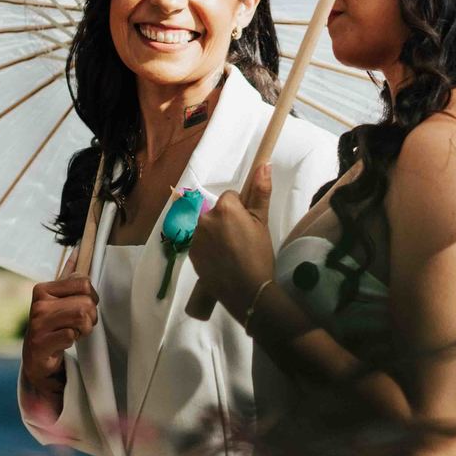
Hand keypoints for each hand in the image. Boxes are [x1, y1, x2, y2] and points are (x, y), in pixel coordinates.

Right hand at [21, 275, 97, 397]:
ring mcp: (38, 324)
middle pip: (86, 302)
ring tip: (74, 332)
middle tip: (80, 324)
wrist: (37, 357)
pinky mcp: (41, 343)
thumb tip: (80, 248)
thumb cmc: (52, 324)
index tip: (84, 305)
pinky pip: (72, 335)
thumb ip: (69, 275)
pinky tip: (65, 341)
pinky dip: (74, 339)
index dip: (92, 296)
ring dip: (84, 329)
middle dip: (90, 316)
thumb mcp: (59, 298)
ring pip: (82, 318)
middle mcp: (38, 304)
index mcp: (43, 289)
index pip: (84, 282)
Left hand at [189, 163, 274, 320]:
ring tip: (232, 253)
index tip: (248, 226)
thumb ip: (261, 191)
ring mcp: (196, 237)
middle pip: (217, 212)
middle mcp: (205, 218)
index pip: (230, 197)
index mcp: (224, 208)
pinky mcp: (191, 253)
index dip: (241, 211)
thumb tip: (264, 164)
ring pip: (208, 227)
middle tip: (242, 241)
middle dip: (227, 222)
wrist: (247, 291)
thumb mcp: (263, 222)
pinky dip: (209, 249)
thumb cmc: (258, 255)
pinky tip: (222, 261)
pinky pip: (201, 243)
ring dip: (217, 235)